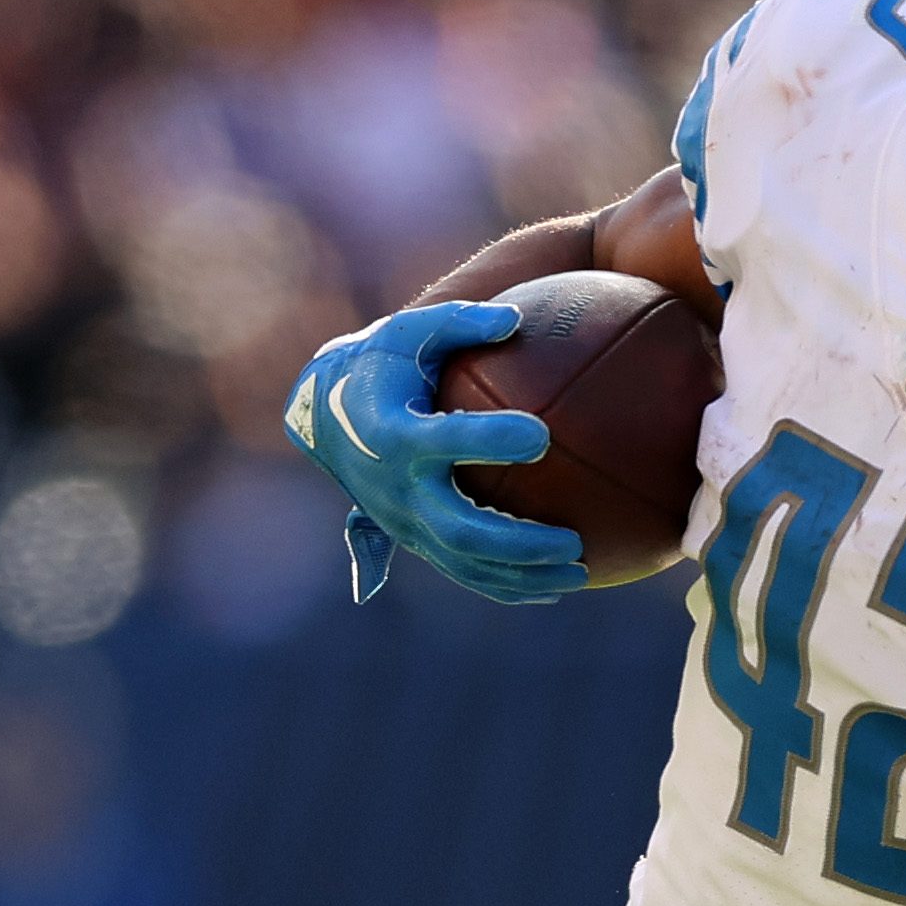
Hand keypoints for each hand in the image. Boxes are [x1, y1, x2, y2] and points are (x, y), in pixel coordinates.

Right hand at [283, 300, 591, 606]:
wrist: (324, 415)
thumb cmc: (380, 364)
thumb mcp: (409, 332)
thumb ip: (459, 322)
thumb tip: (515, 317)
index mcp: (395, 434)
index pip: (444, 442)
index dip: (489, 440)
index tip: (543, 436)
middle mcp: (398, 488)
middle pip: (461, 530)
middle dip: (520, 543)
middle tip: (574, 542)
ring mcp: (404, 522)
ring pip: (466, 564)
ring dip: (524, 577)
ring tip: (581, 574)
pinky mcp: (413, 540)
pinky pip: (463, 572)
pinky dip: (506, 586)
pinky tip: (553, 588)